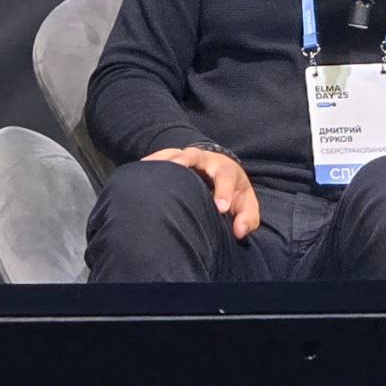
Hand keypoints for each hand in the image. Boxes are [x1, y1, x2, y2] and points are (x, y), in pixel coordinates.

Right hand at [141, 146, 260, 239]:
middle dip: (186, 160)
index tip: (221, 208)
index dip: (224, 192)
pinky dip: (151, 162)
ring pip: (174, 153)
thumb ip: (247, 219)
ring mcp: (187, 158)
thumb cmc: (233, 194)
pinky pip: (161, 157)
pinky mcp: (173, 160)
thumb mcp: (246, 205)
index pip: (226, 178)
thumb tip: (239, 232)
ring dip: (163, 159)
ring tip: (149, 167)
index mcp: (226, 170)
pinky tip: (138, 170)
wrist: (221, 172)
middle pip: (195, 156)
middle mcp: (205, 160)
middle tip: (178, 166)